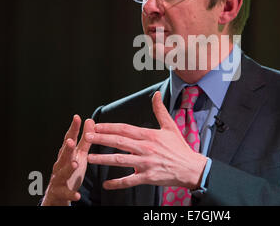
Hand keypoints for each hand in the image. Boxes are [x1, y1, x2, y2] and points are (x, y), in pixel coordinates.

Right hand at [42, 115, 94, 205]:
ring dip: (68, 168)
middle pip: (63, 155)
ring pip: (62, 172)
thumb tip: (89, 120)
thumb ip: (85, 139)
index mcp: (67, 154)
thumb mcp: (79, 154)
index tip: (77, 118)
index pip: (69, 139)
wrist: (58, 195)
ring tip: (74, 164)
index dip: (73, 129)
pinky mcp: (60, 192)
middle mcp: (60, 164)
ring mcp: (58, 178)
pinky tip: (76, 195)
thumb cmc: (70, 171)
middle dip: (67, 148)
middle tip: (71, 141)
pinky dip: (70, 194)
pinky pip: (65, 193)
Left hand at [86, 91, 207, 189]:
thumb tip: (156, 95)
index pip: (125, 129)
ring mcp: (146, 163)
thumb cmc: (180, 148)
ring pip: (120, 161)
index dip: (109, 126)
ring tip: (89, 157)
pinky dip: (117, 183)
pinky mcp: (148, 178)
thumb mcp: (170, 127)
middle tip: (88, 136)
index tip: (96, 125)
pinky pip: (129, 181)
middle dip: (102, 139)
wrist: (191, 168)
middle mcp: (145, 148)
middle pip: (119, 142)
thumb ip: (160, 111)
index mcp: (149, 135)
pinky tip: (106, 184)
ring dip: (103, 159)